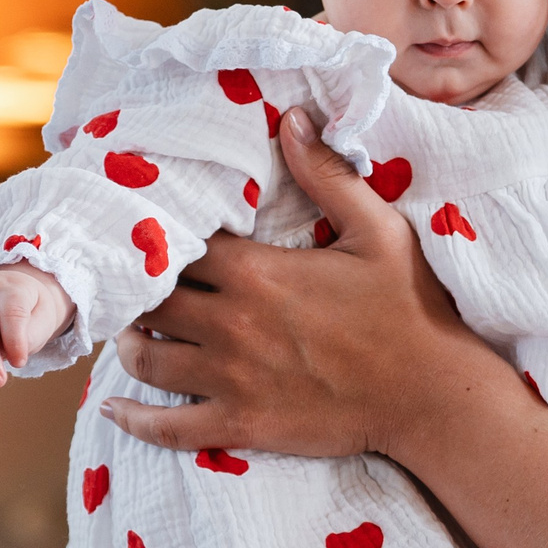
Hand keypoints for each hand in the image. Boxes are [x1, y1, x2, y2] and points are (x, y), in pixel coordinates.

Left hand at [100, 109, 492, 456]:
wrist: (431, 393)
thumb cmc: (410, 307)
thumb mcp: (378, 229)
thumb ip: (328, 174)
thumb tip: (292, 119)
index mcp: (257, 271)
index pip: (178, 247)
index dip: (163, 242)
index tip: (163, 240)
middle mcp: (230, 322)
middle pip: (151, 301)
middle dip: (140, 293)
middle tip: (141, 289)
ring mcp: (231, 378)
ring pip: (147, 359)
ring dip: (132, 345)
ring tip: (134, 336)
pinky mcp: (241, 424)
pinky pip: (168, 428)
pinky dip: (134, 419)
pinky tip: (116, 409)